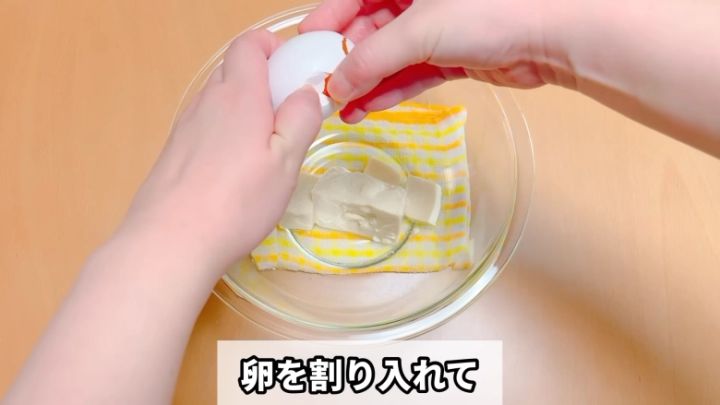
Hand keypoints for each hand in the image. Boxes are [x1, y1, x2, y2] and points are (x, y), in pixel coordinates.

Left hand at [121, 29, 322, 270]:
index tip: (294, 72)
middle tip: (288, 117)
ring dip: (244, 110)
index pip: (249, 44)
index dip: (272, 47)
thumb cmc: (238, 201)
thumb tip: (306, 91)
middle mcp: (207, 102)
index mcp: (239, 95)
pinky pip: (205, 127)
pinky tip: (235, 172)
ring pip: (219, 101)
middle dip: (263, 81)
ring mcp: (186, 127)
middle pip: (234, 71)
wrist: (170, 241)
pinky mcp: (175, 152)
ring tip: (265, 150)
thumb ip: (301, 118)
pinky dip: (225, 133)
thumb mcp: (286, 161)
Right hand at [300, 0, 567, 122]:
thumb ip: (372, 57)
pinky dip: (391, 91)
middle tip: (324, 87)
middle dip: (348, 59)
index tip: (308, 45)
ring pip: (391, 56)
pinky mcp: (453, 56)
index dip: (329, 18)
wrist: (551, 35)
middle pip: (370, 28)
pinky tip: (367, 108)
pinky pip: (412, 74)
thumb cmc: (491, 10)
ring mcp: (439, 28)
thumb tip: (336, 83)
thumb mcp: (420, 29)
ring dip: (366, 82)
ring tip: (340, 108)